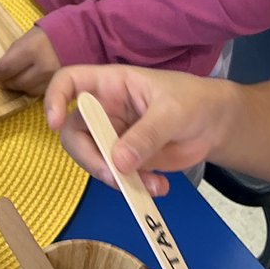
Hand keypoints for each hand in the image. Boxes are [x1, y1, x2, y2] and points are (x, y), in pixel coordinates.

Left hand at [0, 26, 61, 95]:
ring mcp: (53, 78)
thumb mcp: (28, 37)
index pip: (6, 68)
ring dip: (19, 87)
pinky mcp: (60, 85)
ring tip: (16, 79)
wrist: (78, 36)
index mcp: (32, 49)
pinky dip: (32, 88)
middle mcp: (43, 67)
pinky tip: (30, 81)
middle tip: (2, 78)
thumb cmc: (50, 33)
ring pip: (28, 90)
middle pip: (16, 82)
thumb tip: (0, 69)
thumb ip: (14, 53)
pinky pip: (40, 93)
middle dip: (6, 81)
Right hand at [43, 65, 237, 196]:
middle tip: (114, 176)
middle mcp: (105, 109)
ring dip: (115, 178)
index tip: (53, 124)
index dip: (54, 98)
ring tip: (153, 185)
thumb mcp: (173, 112)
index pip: (69, 81)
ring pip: (93, 158)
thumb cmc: (193, 101)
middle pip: (74, 132)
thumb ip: (147, 134)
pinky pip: (116, 176)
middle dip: (89, 157)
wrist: (216, 125)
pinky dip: (133, 187)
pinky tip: (159, 186)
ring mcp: (113, 136)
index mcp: (110, 84)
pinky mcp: (126, 159)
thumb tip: (118, 161)